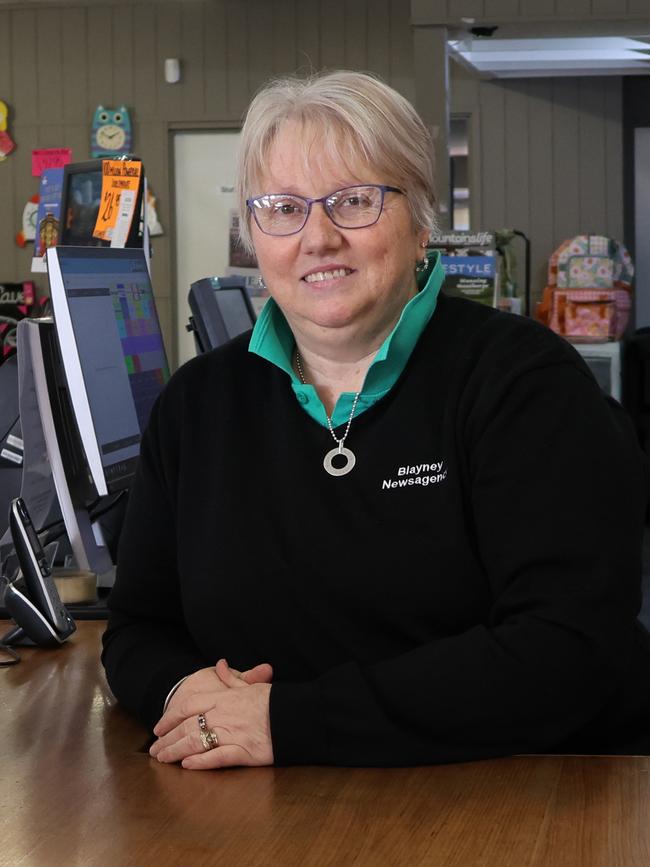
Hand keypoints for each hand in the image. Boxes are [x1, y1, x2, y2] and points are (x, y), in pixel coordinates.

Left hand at [150, 659, 273, 769]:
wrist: (298, 716)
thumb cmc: (274, 701)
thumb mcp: (251, 686)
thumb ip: (231, 678)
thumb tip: (219, 664)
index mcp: (225, 698)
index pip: (188, 705)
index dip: (170, 717)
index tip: (159, 727)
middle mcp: (225, 715)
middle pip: (187, 726)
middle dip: (168, 739)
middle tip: (156, 750)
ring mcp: (234, 734)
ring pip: (197, 742)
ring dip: (177, 752)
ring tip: (164, 759)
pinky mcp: (245, 752)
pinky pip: (217, 757)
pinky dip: (201, 762)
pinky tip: (188, 765)